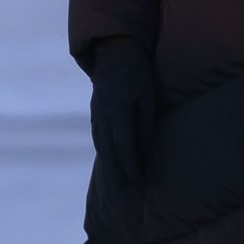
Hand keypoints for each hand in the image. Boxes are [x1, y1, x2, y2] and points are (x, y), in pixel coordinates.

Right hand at [90, 40, 157, 182]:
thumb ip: (145, 122)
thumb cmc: (138, 73)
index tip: (136, 179)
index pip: (123, 143)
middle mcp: (103, 115)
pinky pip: (98, 136)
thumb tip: (144, 149)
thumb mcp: (148, 96)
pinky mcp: (95, 111)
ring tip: (115, 182)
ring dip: (108, 164)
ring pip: (100, 144)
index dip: (129, 163)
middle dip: (115, 171)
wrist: (116, 53)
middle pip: (108, 149)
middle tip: (122, 191)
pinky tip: (108, 160)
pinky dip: (102, 151)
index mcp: (117, 110)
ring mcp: (96, 113)